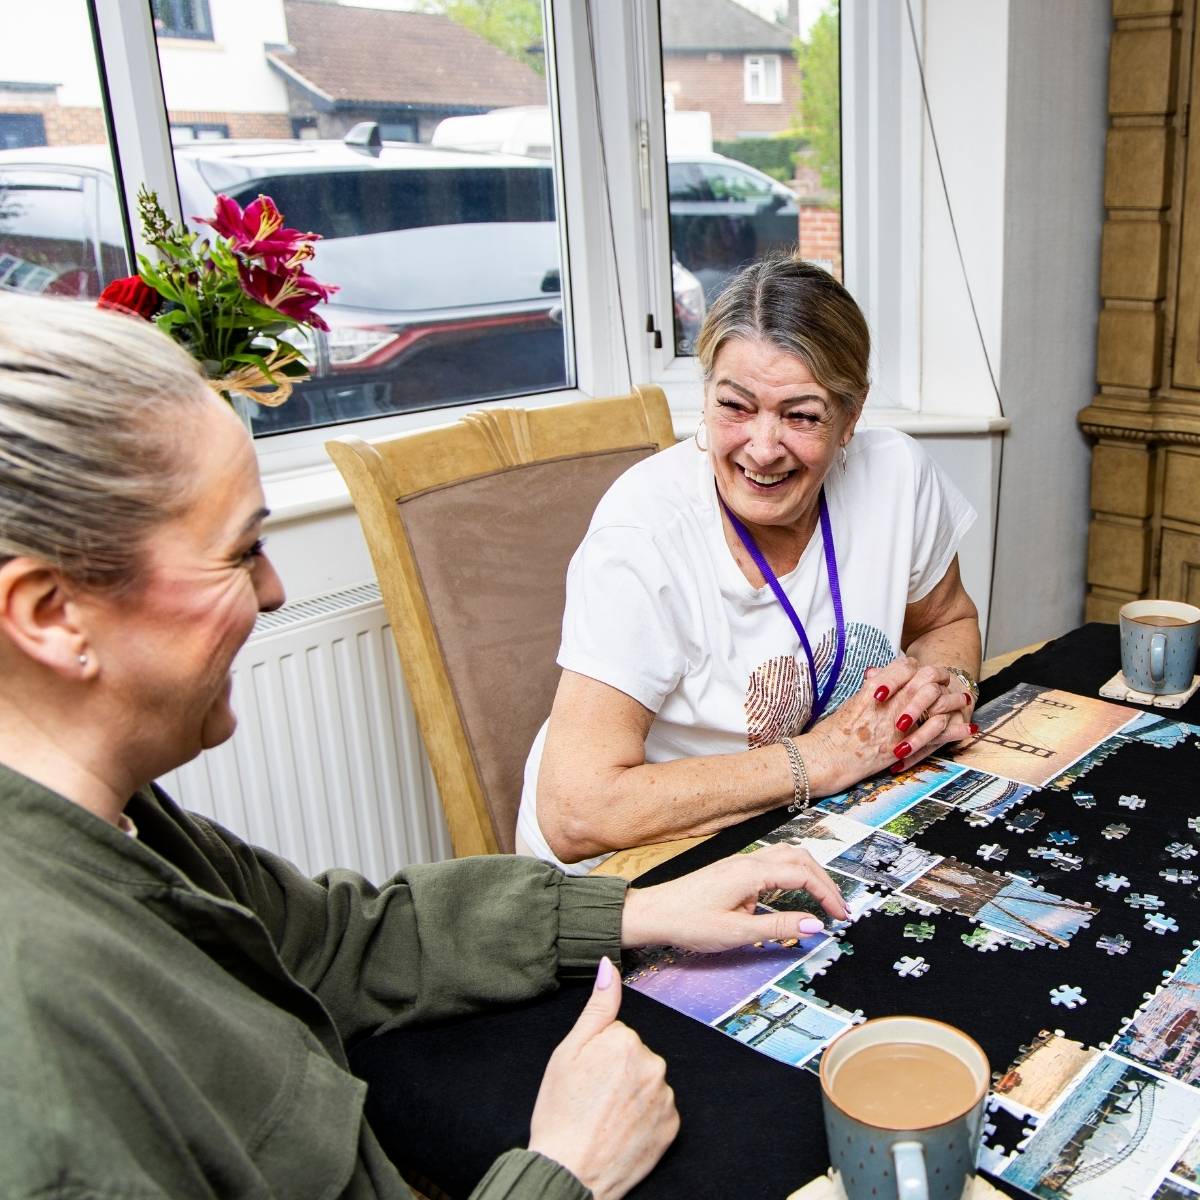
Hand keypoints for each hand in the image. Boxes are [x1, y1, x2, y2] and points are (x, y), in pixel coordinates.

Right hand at [528, 957, 678, 1199]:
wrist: (570, 1173)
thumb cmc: (560, 1112)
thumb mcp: (568, 1052)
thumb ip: (597, 1006)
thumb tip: (609, 965)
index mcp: (627, 1040)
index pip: (616, 1034)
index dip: (596, 1054)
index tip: (583, 1076)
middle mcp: (654, 1064)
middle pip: (634, 1056)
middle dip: (616, 1071)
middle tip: (591, 1098)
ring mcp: (666, 1098)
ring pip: (646, 1083)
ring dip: (630, 1094)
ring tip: (604, 1117)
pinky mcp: (672, 1127)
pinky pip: (658, 1110)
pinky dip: (643, 1118)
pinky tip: (621, 1131)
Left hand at [620, 843, 850, 951]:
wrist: (654, 913)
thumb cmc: (688, 922)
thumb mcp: (737, 932)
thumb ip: (778, 926)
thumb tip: (814, 925)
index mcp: (751, 872)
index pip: (802, 875)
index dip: (827, 894)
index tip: (840, 916)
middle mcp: (748, 861)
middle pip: (800, 859)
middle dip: (824, 881)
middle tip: (839, 908)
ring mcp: (740, 863)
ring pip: (787, 856)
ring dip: (809, 873)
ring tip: (823, 898)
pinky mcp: (734, 870)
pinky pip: (772, 863)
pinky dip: (792, 873)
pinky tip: (793, 892)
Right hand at [808, 658, 974, 792]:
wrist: (827, 758)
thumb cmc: (832, 733)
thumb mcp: (851, 703)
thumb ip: (870, 690)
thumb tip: (879, 677)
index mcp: (875, 688)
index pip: (905, 666)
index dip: (915, 667)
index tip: (918, 671)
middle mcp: (891, 702)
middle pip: (926, 679)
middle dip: (939, 678)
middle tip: (947, 682)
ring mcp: (900, 723)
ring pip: (937, 703)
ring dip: (953, 701)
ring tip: (963, 701)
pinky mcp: (905, 745)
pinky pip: (938, 733)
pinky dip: (955, 730)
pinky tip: (967, 728)